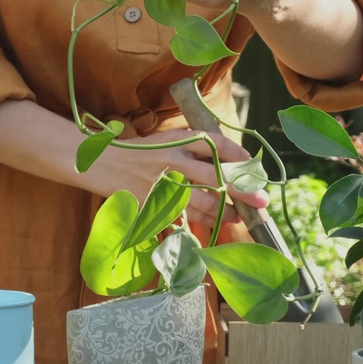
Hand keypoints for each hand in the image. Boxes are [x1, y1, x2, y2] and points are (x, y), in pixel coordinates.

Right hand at [85, 128, 267, 230]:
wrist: (101, 164)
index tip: (252, 166)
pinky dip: (201, 222)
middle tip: (261, 201)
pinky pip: (185, 217)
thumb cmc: (139, 152)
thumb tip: (231, 161)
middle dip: (243, 190)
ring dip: (225, 212)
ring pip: (203, 202)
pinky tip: (213, 224)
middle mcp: (173, 161)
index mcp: (177, 140)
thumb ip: (193, 146)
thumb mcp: (166, 140)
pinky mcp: (155, 204)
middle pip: (216, 177)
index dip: (238, 156)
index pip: (216, 144)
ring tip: (238, 216)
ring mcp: (164, 185)